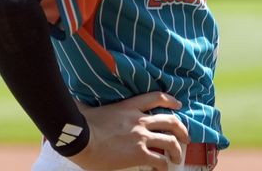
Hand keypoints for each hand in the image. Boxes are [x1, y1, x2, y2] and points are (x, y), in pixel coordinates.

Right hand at [70, 92, 189, 169]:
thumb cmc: (80, 124)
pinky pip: (159, 159)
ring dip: (177, 150)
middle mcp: (140, 120)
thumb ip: (89, 104)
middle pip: (170, 121)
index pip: (156, 98)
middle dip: (181, 129)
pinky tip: (163, 169)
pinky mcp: (138, 153)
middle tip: (185, 137)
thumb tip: (76, 100)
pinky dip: (164, 165)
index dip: (170, 100)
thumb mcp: (90, 108)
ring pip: (169, 141)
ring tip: (178, 157)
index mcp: (130, 106)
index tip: (178, 105)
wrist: (80, 138)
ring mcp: (141, 137)